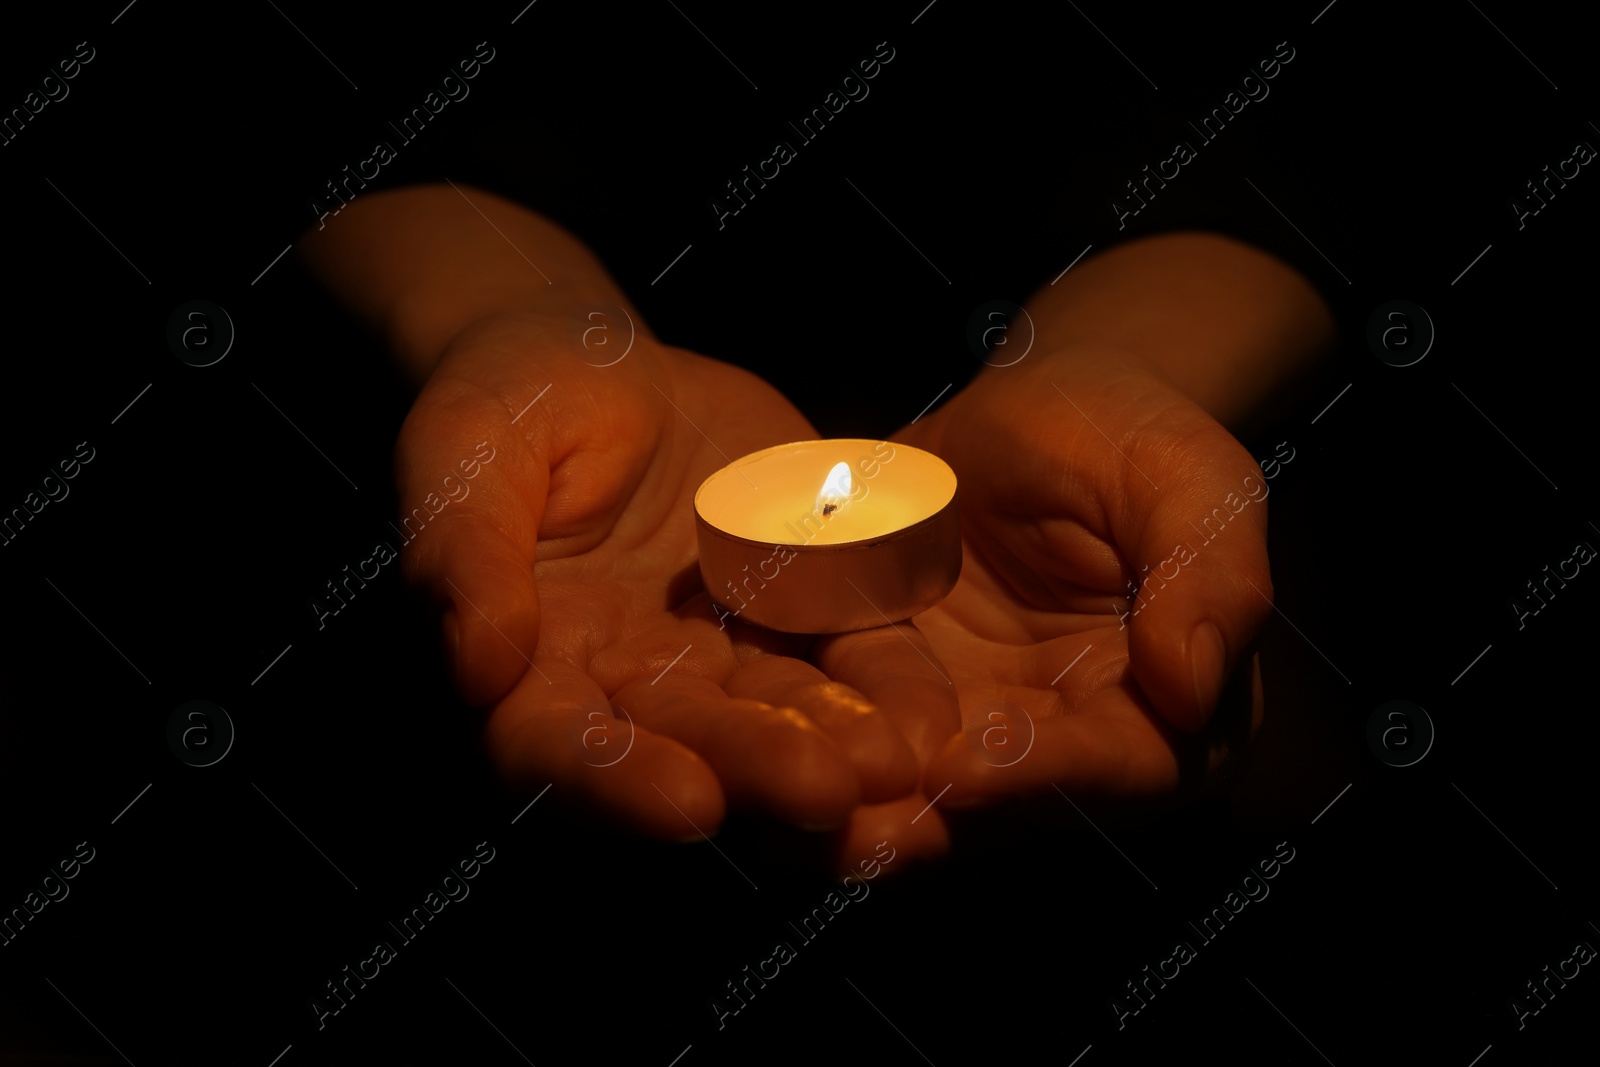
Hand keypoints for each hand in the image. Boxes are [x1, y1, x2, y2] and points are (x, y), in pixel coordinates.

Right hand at [393, 311, 919, 840]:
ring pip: (780, 710)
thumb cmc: (505, 403)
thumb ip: (463, 553)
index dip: (618, 780)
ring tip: (896, 760)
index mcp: (533, 668)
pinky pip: (849, 648)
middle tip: (827, 794)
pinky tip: (933, 709)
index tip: (689, 804)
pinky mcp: (798, 607)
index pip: (558, 749)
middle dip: (758, 769)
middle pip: (690, 743)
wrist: (594, 360)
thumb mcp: (464, 451)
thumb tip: (478, 668)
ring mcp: (722, 652)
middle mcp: (632, 685)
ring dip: (836, 741)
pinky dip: (890, 681)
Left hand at [831, 344, 1273, 859]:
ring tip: (782, 805)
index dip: (1044, 773)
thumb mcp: (1190, 482)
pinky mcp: (888, 699)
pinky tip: (738, 746)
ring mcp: (969, 733)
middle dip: (922, 816)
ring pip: (908, 789)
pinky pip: (841, 729)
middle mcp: (1063, 750)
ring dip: (846, 806)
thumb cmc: (1130, 436)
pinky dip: (796, 742)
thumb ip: (1210, 576)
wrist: (1033, 413)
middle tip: (851, 826)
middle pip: (997, 804)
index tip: (968, 768)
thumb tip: (1195, 687)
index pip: (1112, 764)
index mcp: (1163, 716)